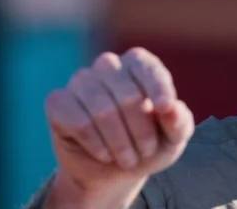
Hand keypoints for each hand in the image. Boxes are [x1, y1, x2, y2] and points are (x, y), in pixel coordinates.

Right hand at [43, 48, 193, 206]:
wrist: (112, 172)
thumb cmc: (148, 146)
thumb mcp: (172, 139)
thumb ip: (179, 121)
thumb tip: (172, 107)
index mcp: (138, 64)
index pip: (147, 66)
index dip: (157, 86)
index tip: (164, 108)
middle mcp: (108, 65)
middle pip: (127, 94)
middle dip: (141, 131)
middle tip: (145, 153)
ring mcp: (80, 81)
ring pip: (102, 109)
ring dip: (119, 142)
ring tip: (127, 159)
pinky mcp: (57, 102)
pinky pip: (77, 121)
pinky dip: (95, 143)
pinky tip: (104, 154)